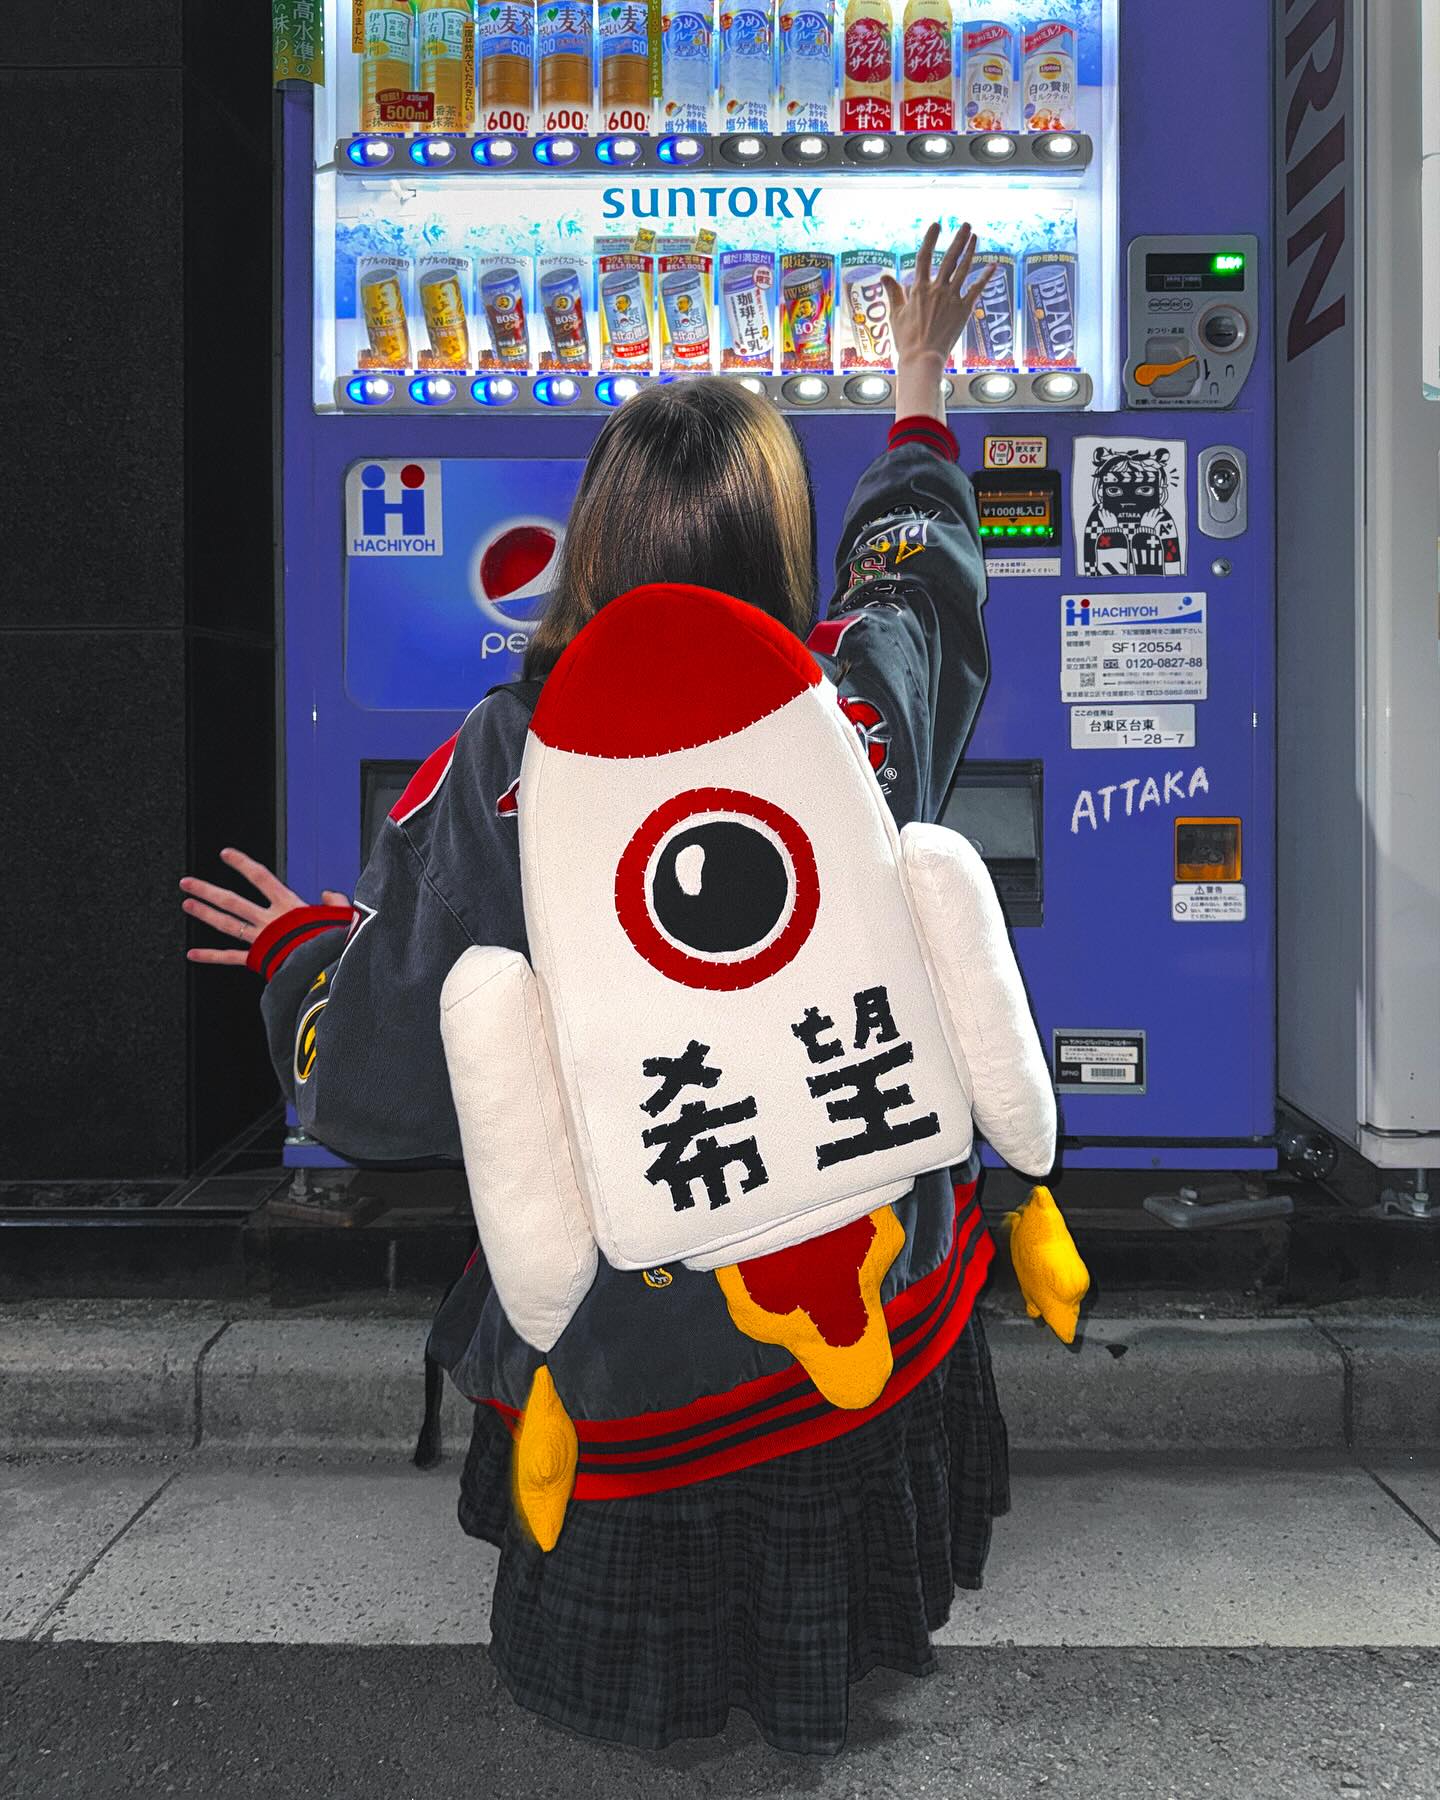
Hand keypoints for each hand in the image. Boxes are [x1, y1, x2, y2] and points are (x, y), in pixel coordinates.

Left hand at [179, 848, 349, 967]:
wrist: (326, 968)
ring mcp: (261, 939)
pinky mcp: (259, 959)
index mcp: (289, 906)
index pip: (261, 878)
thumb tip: (328, 893)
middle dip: (207, 890)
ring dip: (205, 914)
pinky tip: (192, 953)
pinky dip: (211, 956)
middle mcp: (270, 920)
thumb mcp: (341, 916)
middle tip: (187, 882)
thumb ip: (335, 902)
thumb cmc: (335, 942)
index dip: (242, 864)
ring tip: (187, 905)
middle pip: (232, 902)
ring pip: (228, 924)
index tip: (225, 854)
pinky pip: (231, 957)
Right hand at [884, 222, 995, 423]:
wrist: (923, 358)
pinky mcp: (964, 310)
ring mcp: (952, 298)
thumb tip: (884, 276)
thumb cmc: (907, 339)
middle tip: (966, 224)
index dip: (930, 239)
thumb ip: (893, 293)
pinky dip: (985, 277)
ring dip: (971, 251)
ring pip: (964, 269)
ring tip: (976, 237)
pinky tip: (992, 265)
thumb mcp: (895, 314)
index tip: (937, 225)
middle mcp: (937, 289)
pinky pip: (976, 290)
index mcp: (919, 289)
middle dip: (959, 239)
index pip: (924, 257)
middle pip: (949, 258)